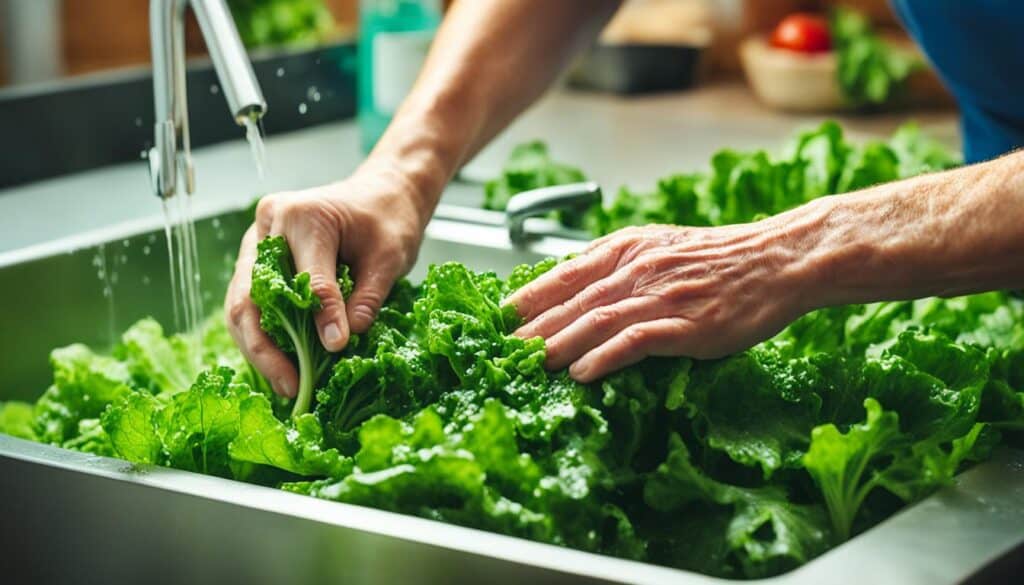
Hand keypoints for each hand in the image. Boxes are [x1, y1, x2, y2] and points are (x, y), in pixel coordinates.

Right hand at [225, 165, 430, 396]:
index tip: (337, 351)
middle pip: (251, 297)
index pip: (307, 280)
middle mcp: (269, 225)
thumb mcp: (389, 257)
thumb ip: (365, 298)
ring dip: (258, 349)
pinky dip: (260, 336)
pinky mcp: (257, 258)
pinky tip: (280, 367)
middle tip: (293, 386)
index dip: (322, 319)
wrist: (382, 193)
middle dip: (267, 349)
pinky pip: (248, 303)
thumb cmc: (388, 218)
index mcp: (303, 216)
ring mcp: (256, 242)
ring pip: (241, 305)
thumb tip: (340, 343)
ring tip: (285, 385)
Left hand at [505, 221, 813, 382]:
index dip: (530, 297)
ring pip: (597, 321)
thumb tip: (573, 283)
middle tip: (504, 351)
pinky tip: (583, 374)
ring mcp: (662, 297)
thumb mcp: (660, 245)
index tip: (501, 317)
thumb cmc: (719, 257)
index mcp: (628, 248)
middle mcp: (638, 269)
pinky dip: (605, 357)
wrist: (776, 260)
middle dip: (534, 329)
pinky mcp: (687, 325)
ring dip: (559, 345)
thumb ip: (617, 262)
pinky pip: (636, 341)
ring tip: (532, 365)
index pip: (565, 273)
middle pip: (573, 302)